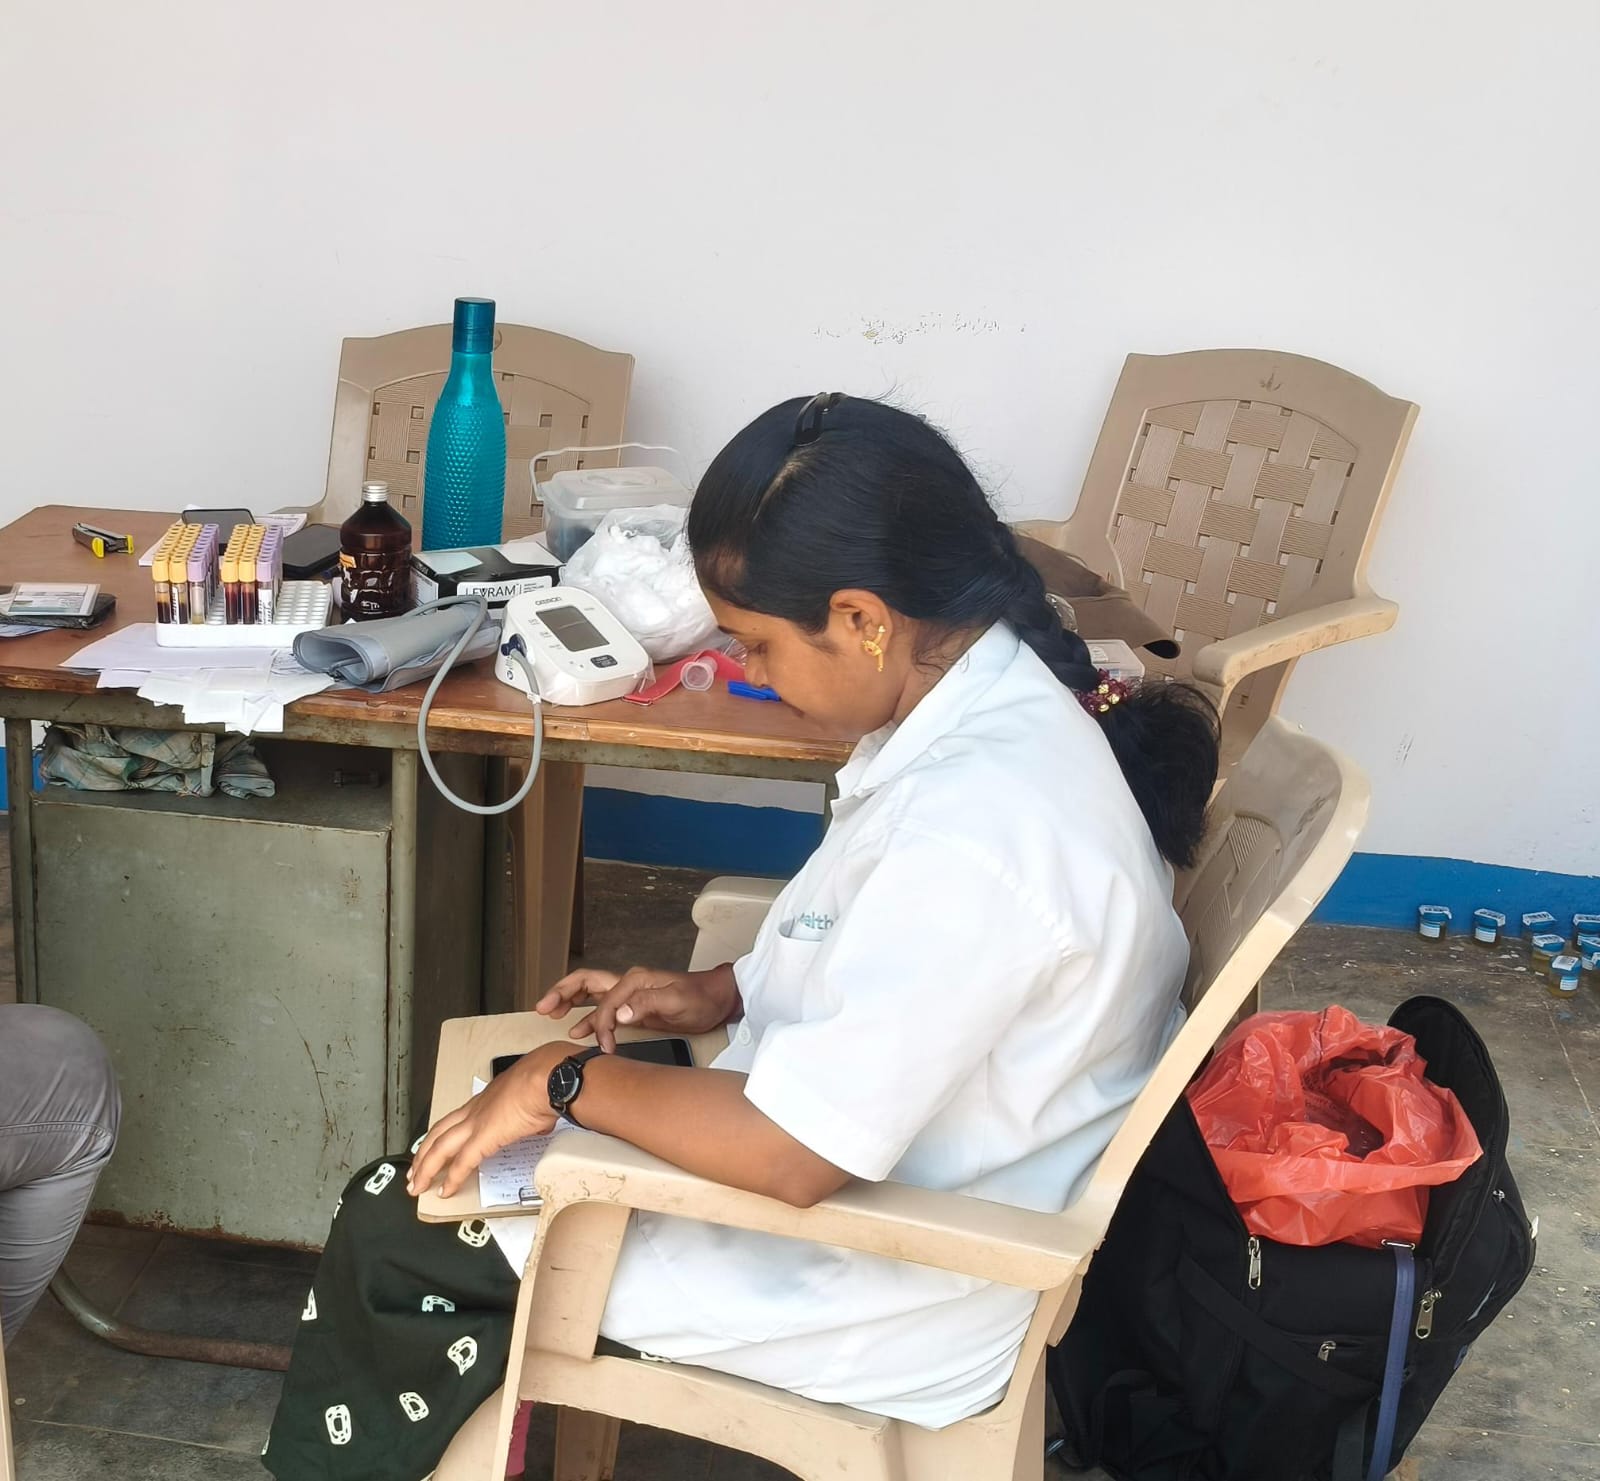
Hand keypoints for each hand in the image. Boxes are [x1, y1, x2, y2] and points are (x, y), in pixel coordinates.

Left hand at [407, 1043, 564, 1199]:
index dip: (441, 1135)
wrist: (548, 1077)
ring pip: (439, 1148)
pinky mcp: (483, 1138)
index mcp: (485, 1099)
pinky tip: (445, 1191)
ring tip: (417, 1186)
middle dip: (422, 1155)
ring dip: (425, 1169)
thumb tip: (540, 1123)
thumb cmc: (545, 1080)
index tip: (435, 1148)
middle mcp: (475, 1110)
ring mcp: (476, 1123)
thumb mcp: (532, 1097)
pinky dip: (452, 1179)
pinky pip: (461, 1163)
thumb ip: (530, 1114)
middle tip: (414, 1172)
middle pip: (437, 1134)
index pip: (455, 1119)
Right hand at [536, 964, 739, 1051]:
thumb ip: (647, 1005)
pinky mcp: (635, 1007)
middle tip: (542, 1007)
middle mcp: (628, 983)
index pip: (604, 1003)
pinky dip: (589, 1018)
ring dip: (570, 1002)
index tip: (603, 1047)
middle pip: (586, 983)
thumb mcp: (678, 1002)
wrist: (720, 998)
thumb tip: (619, 1014)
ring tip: (549, 1012)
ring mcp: (631, 994)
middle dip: (562, 992)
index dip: (600, 1025)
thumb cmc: (702, 998)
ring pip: (591, 995)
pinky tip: (577, 1029)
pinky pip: (604, 1010)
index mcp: (635, 980)